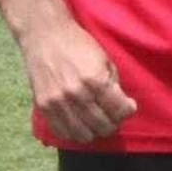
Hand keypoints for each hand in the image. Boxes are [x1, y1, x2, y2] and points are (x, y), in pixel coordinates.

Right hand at [18, 11, 136, 142]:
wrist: (45, 35)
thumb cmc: (78, 45)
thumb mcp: (104, 59)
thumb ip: (113, 84)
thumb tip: (122, 105)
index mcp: (95, 80)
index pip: (119, 111)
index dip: (127, 110)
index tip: (127, 107)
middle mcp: (76, 94)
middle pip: (103, 126)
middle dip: (113, 122)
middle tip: (112, 115)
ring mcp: (58, 103)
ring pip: (83, 135)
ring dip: (94, 131)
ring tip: (96, 121)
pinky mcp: (44, 106)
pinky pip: (62, 132)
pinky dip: (74, 132)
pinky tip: (79, 122)